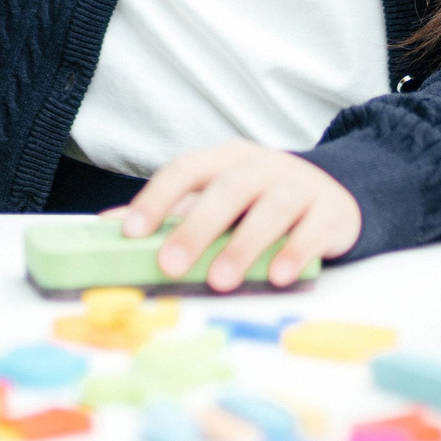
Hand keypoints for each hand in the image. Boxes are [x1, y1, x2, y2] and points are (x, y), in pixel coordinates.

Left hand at [113, 142, 361, 289]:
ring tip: (221, 281)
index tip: (131, 232)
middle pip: (227, 188)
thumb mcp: (216, 201)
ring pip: (271, 207)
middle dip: (196, 227)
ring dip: (243, 244)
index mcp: (226, 159)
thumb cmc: (261, 203)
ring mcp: (300, 184)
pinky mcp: (331, 210)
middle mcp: (262, 165)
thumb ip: (170, 214)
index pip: (186, 169)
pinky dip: (294, 252)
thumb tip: (108, 224)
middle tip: (170, 265)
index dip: (157, 198)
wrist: (333, 195)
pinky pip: (312, 229)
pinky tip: (277, 276)